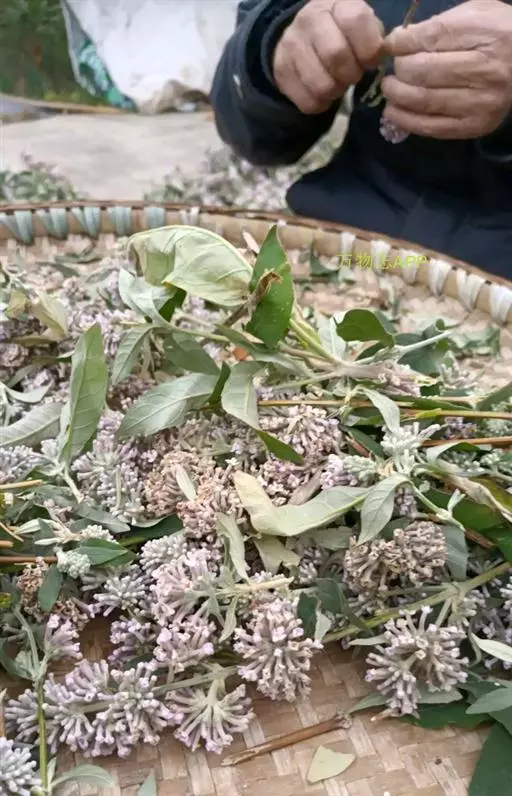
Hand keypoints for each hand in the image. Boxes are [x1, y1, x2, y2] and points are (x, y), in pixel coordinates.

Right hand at [273, 0, 383, 113]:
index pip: (355, 20)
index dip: (369, 48)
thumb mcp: (360, 24)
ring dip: (336, 91)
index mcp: (336, 4)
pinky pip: (308, 101)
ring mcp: (292, 45)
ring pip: (321, 84)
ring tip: (337, 83)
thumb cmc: (340, 32)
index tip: (371, 60)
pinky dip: (321, 103)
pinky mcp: (281, 71)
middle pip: (336, 55)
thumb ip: (373, 37)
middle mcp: (309, 20)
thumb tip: (379, 56)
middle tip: (353, 74)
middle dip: (351, 73)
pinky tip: (323, 92)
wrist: (300, 36)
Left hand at [381, 0, 511, 138]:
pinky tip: (393, 111)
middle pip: (422, 71)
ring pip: (423, 100)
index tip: (390, 45)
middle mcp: (484, 69)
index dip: (401, 43)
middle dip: (398, 69)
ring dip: (396, 95)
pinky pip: (431, 127)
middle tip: (392, 69)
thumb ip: (436, 25)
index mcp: (483, 33)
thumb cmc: (495, 36)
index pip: (430, 38)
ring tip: (389, 88)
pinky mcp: (473, 126)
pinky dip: (405, 120)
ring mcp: (479, 102)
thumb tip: (396, 41)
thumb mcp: (473, 15)